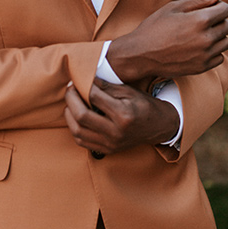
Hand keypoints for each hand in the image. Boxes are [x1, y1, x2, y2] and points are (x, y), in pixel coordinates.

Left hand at [64, 79, 179, 155]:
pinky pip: (82, 142)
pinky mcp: (107, 150)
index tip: (77, 79)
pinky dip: (74, 128)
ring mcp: (111, 144)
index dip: (82, 86)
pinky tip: (75, 116)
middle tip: (70, 88)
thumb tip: (85, 78)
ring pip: (78, 131)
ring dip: (69, 115)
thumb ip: (105, 86)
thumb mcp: (128, 91)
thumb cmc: (143, 105)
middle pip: (82, 116)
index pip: (94, 98)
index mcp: (123, 115)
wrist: (158, 127)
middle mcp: (115, 132)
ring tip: (71, 102)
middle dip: (71, 99)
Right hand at [107, 0, 227, 83]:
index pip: (225, 10)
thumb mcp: (173, 8)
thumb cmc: (155, 27)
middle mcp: (207, 38)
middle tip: (202, 20)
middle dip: (219, 20)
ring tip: (201, 33)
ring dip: (218, 36)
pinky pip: (219, 57)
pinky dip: (214, 51)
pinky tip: (199, 47)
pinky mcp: (202, 67)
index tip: (210, 7)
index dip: (219, 6)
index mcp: (200, 20)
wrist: (141, 54)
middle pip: (227, 25)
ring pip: (226, 42)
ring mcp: (205, 55)